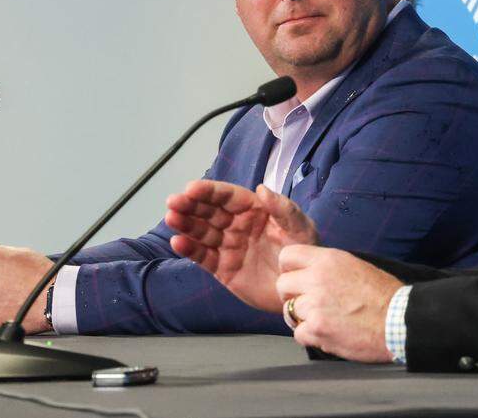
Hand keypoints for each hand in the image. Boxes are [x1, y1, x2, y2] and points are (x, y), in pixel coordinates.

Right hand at [166, 180, 318, 314]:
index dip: (210, 191)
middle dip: (191, 205)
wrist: (303, 290)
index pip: (229, 196)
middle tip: (173, 201)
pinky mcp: (223, 269)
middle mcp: (238, 225)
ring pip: (202, 232)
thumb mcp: (301, 228)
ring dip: (186, 224)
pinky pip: (203, 257)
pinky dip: (190, 249)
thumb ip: (284, 209)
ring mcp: (229, 247)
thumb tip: (262, 188)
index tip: (192, 188)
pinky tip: (178, 242)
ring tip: (172, 218)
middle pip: (210, 211)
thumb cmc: (305, 253)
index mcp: (255, 210)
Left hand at [276, 245, 399, 362]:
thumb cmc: (384, 295)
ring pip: (289, 311)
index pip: (287, 255)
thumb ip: (328, 267)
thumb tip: (309, 272)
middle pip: (282, 285)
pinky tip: (328, 333)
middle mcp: (317, 279)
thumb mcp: (355, 266)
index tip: (297, 279)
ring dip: (302, 318)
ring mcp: (315, 305)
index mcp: (328, 260)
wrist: (399, 320)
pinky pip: (298, 334)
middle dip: (291, 296)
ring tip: (323, 319)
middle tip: (308, 303)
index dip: (289, 269)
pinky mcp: (317, 329)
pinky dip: (310, 336)